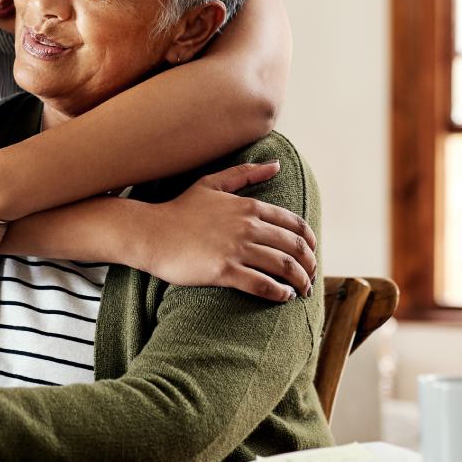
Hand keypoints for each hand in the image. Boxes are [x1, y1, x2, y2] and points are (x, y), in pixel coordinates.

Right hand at [139, 161, 317, 301]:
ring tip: (302, 291)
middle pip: (295, 247)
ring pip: (284, 266)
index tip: (311, 254)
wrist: (149, 232)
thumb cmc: (179, 210)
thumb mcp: (213, 183)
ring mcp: (236, 249)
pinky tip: (283, 297)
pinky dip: (279, 292)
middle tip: (310, 277)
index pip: (295, 224)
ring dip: (300, 281)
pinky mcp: (223, 271)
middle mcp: (247, 226)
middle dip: (310, 265)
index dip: (310, 242)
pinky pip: (262, 284)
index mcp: (249, 206)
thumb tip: (276, 164)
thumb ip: (246, 173)